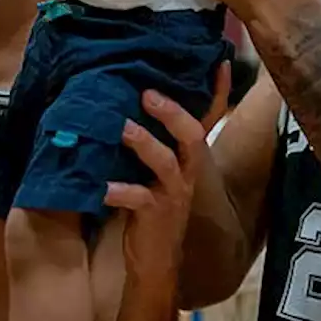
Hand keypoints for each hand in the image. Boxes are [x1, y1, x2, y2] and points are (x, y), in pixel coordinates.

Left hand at [105, 62, 230, 286]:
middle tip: (147, 94)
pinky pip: (139, 198)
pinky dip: (119, 190)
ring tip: (122, 129)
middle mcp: (186, 171)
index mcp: (188, 156)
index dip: (218, 91)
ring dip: (144, 143)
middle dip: (172, 112)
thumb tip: (128, 101)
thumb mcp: (157, 168)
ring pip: (166, 162)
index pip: (209, 118)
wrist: (156, 259)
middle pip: (191, 135)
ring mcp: (173, 193)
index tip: (220, 61)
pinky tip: (101, 187)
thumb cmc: (152, 204)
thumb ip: (151, 138)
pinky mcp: (155, 214)